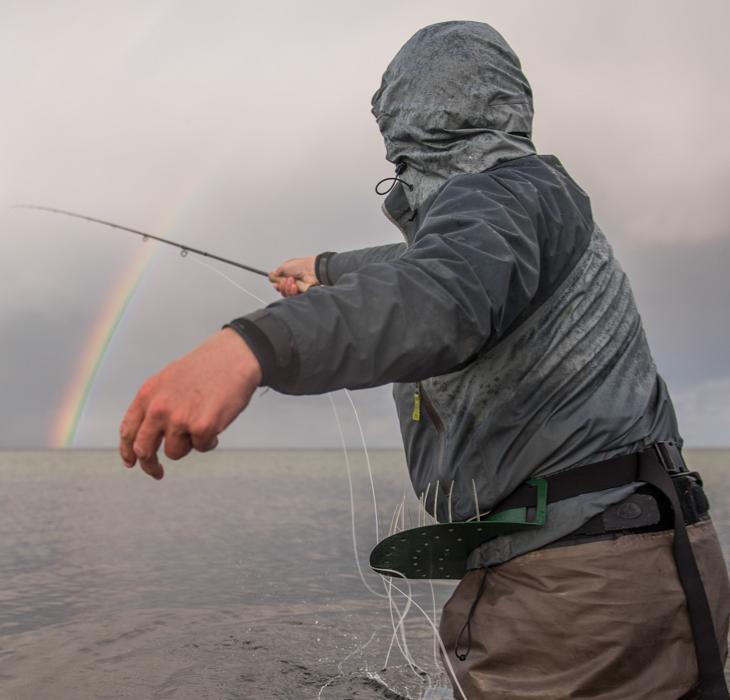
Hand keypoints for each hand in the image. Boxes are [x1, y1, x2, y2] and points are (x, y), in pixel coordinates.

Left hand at [119, 329, 261, 478]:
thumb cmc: (206, 367)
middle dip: (149, 465)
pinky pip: (201, 447)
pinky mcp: (202, 428)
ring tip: (202, 423)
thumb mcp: (169, 381)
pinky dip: (210, 440)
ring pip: (175, 452)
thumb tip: (148, 437)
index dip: (128, 451)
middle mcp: (158, 408)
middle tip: (157, 471)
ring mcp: (180, 419)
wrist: (233, 356)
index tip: (132, 462)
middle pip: (144, 449)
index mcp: (148, 394)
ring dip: (188, 445)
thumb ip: (156, 405)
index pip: (129, 430)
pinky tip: (217, 420)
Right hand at [269, 256, 317, 296]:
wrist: (312, 270)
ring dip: (287, 287)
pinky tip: (294, 286)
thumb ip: (277, 271)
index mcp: (288, 275)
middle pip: (282, 290)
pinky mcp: (300, 294)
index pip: (280, 283)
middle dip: (281, 285)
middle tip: (284, 280)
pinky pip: (292, 297)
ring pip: (286, 294)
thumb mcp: (285, 265)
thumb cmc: (302, 265)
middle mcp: (292, 282)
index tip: (275, 283)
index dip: (277, 284)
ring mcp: (297, 289)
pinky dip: (292, 291)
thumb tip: (272, 274)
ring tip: (291, 281)